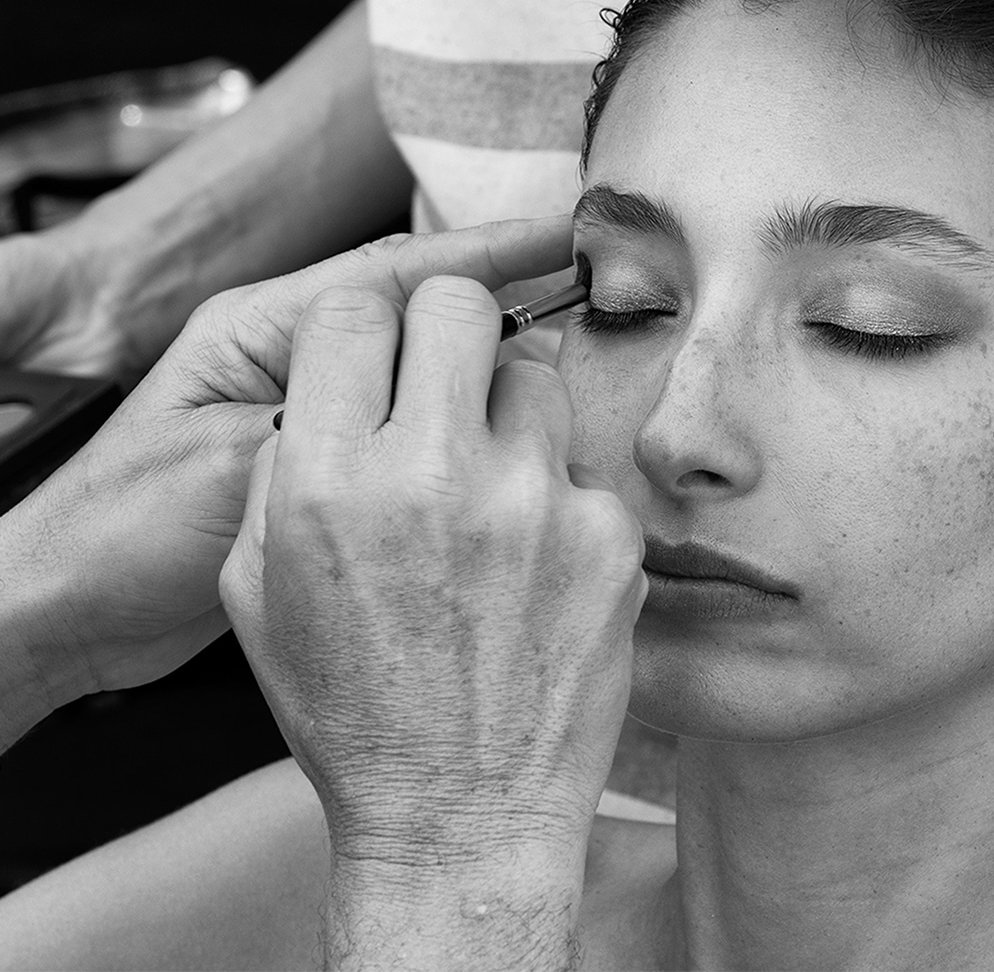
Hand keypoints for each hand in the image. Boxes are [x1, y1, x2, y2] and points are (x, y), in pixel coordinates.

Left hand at [4, 216, 572, 709]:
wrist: (73, 609)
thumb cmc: (123, 532)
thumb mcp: (225, 465)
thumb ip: (326, 421)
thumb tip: (432, 395)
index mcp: (259, 332)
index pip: (391, 274)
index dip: (484, 253)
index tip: (562, 237)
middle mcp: (285, 358)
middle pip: (412, 309)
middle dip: (492, 302)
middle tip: (582, 303)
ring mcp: (303, 409)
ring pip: (414, 372)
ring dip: (475, 367)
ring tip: (555, 374)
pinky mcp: (316, 464)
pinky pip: (403, 430)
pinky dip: (450, 428)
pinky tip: (495, 443)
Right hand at [221, 276, 645, 855]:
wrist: (459, 816)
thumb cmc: (352, 707)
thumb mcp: (260, 589)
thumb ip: (285, 467)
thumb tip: (338, 385)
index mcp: (325, 479)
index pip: (353, 309)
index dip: (367, 331)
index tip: (382, 358)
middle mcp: (430, 473)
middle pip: (455, 302)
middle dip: (447, 328)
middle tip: (449, 379)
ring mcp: (533, 502)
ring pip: (536, 370)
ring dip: (509, 412)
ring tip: (493, 489)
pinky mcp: (608, 537)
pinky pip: (582, 468)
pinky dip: (559, 500)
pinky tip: (537, 567)